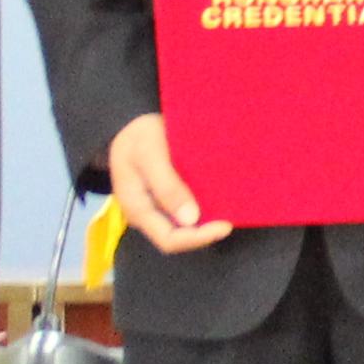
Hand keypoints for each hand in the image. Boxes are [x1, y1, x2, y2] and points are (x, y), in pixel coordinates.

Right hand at [107, 113, 224, 254]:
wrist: (131, 123)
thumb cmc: (138, 135)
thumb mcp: (150, 154)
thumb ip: (167, 186)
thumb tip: (190, 219)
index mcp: (137, 209)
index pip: (169, 240)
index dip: (198, 238)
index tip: (225, 225)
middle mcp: (147, 214)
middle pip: (179, 237)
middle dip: (205, 232)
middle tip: (231, 217)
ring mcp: (156, 207)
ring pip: (184, 227)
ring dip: (206, 222)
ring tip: (229, 210)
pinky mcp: (166, 198)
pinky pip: (186, 211)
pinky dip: (203, 209)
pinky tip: (220, 201)